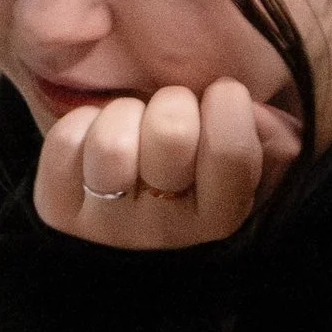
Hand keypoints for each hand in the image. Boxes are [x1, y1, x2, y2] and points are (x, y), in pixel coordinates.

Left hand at [29, 80, 299, 250]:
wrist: (129, 197)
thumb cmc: (195, 164)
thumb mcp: (250, 154)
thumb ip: (273, 139)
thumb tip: (262, 123)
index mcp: (221, 218)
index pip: (232, 150)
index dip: (226, 103)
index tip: (218, 99)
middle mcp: (165, 233)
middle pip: (172, 134)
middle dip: (173, 104)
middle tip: (169, 114)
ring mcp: (108, 228)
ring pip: (113, 143)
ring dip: (123, 113)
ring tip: (130, 124)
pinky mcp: (58, 211)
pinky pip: (66, 142)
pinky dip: (80, 122)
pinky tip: (94, 135)